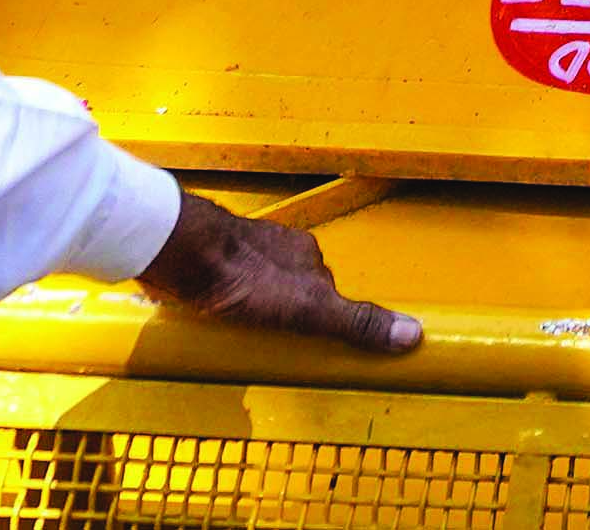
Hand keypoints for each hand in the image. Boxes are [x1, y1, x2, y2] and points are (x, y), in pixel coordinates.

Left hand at [135, 193, 421, 357]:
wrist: (179, 251)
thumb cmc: (242, 274)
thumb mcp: (308, 309)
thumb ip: (355, 322)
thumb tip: (410, 334)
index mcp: (305, 255)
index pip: (326, 289)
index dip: (321, 316)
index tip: (313, 339)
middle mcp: (275, 249)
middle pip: (289, 286)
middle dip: (282, 311)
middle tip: (272, 341)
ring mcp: (237, 253)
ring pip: (253, 284)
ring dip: (249, 306)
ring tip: (238, 332)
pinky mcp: (205, 262)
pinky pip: (219, 285)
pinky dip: (218, 301)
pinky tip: (209, 318)